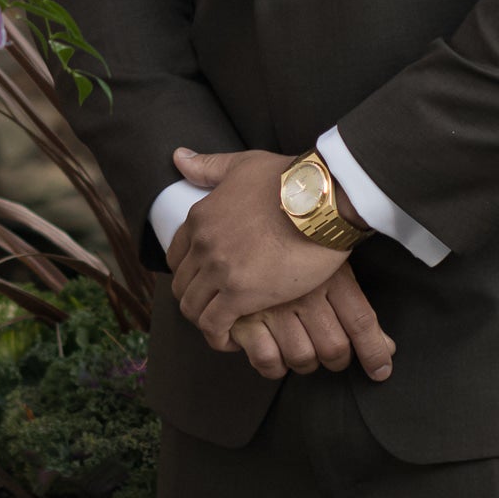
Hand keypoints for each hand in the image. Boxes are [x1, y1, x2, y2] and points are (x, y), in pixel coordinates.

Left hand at [165, 147, 346, 350]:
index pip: (175, 256)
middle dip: (196, 299)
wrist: (323, 199)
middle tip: (218, 308)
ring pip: (192, 309)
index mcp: (200, 217)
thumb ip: (209, 167)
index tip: (207, 282)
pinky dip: (218, 337)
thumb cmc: (291, 180)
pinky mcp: (241, 293)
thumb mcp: (244, 164)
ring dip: (205, 321)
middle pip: (182, 286)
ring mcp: (219, 269)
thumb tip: (178, 158)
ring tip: (227, 326)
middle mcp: (202, 244)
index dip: (189, 273)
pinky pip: (214, 326)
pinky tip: (233, 339)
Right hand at [219, 263, 398, 381]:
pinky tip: (274, 352)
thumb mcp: (332, 267)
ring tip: (301, 350)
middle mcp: (305, 292)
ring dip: (305, 363)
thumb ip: (357, 312)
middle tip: (332, 354)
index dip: (374, 352)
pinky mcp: (243, 317)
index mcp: (332, 276)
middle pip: (334, 348)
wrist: (248, 220)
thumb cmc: (295, 247)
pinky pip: (267, 360)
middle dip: (336, 359)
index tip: (380, 371)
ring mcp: (273, 305)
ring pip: (302, 358)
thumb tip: (387, 350)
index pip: (362, 322)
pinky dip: (273, 365)